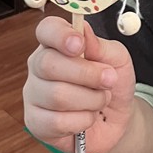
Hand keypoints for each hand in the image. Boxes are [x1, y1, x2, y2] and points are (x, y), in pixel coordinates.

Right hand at [24, 15, 136, 152]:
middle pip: (48, 64)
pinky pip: (57, 122)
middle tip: (109, 79)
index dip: (60, 35)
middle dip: (86, 74)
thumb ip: (101, 46)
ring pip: (57, 96)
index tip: (79, 44)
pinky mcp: (36, 122)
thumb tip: (83, 31)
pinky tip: (88, 116)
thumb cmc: (113, 84)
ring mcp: (34, 95)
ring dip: (91, 99)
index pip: (46, 30)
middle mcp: (39, 67)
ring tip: (101, 99)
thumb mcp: (118, 60)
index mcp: (57, 44)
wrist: (117, 119)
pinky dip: (83, 120)